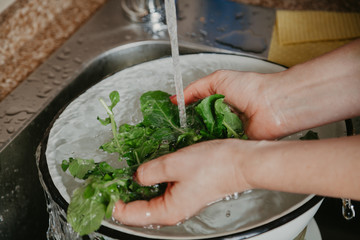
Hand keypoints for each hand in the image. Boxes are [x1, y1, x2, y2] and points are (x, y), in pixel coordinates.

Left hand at [112, 139, 251, 225]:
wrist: (240, 162)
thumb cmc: (214, 166)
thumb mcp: (174, 165)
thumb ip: (150, 171)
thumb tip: (137, 175)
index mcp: (168, 210)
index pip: (131, 214)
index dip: (114, 204)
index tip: (102, 190)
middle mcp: (172, 209)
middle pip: (139, 209)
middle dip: (123, 196)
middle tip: (110, 181)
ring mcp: (179, 200)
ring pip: (149, 198)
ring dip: (136, 187)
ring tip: (123, 174)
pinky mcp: (184, 190)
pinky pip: (160, 189)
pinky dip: (150, 181)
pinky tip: (146, 169)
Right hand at [172, 70, 290, 139]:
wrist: (272, 105)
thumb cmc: (251, 88)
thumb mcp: (217, 80)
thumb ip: (194, 89)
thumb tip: (176, 99)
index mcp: (218, 101)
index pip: (195, 110)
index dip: (184, 114)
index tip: (170, 118)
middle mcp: (222, 116)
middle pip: (199, 125)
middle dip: (189, 129)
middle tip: (175, 132)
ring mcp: (228, 131)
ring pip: (206, 137)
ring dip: (199, 137)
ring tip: (187, 139)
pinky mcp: (235, 143)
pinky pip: (219, 147)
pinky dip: (212, 146)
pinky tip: (203, 146)